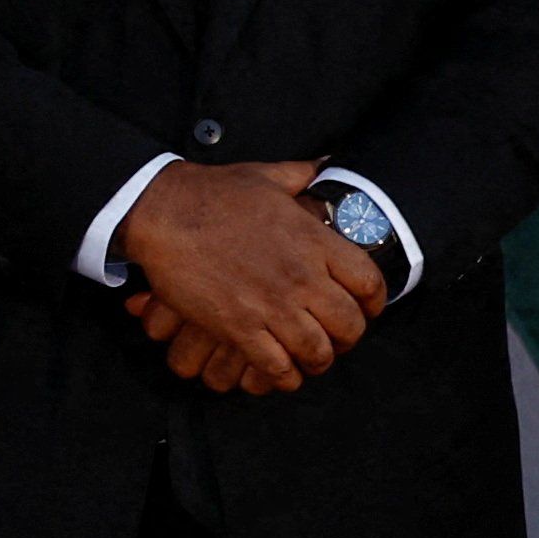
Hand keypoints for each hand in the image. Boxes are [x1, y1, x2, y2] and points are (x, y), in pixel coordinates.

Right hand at [116, 159, 382, 392]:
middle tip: (338, 339)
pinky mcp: (236, 325)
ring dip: (317, 361)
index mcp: (314, 241)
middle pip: (348, 324)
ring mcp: (269, 305)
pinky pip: (274, 365)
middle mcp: (301, 277)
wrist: (163, 212)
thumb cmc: (213, 192)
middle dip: (348, 338)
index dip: (375, 302)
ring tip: (311, 361)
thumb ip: (303, 173)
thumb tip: (325, 161)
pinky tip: (281, 372)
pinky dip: (283, 376)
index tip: (367, 308)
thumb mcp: (267, 174)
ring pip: (316, 351)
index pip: (369, 282)